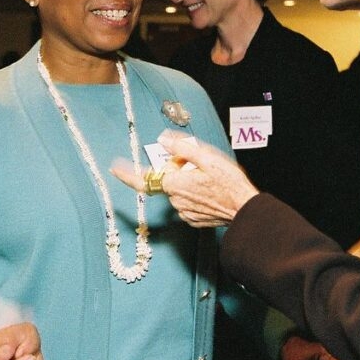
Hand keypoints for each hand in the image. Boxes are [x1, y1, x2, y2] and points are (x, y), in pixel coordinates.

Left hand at [111, 130, 258, 226]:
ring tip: (209, 179)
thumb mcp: (207, 157)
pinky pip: (188, 203)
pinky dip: (194, 195)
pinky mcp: (194, 219)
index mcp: (175, 184)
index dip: (127, 174)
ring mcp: (184, 212)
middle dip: (176, 171)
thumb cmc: (229, 183)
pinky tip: (210, 191)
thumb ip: (182, 148)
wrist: (245, 210)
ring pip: (179, 192)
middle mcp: (176, 200)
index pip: (144, 179)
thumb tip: (164, 140)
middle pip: (167, 181)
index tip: (115, 168)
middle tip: (197, 164)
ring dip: (187, 183)